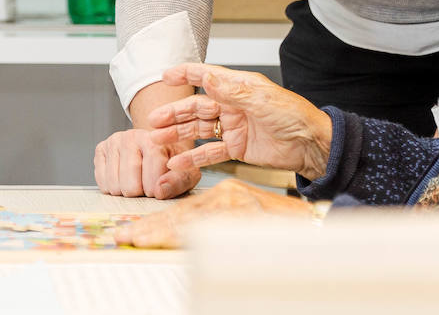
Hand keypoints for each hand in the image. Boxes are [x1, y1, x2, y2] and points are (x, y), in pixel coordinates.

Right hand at [94, 127, 200, 199]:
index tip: (159, 187)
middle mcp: (132, 136)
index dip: (155, 187)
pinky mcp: (100, 149)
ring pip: (115, 187)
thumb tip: (160, 190)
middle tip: (146, 184)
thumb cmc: (171, 163)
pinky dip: (112, 188)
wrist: (155, 147)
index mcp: (155, 138)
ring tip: (136, 180)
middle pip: (130, 185)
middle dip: (140, 192)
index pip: (153, 170)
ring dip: (126, 192)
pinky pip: (102, 184)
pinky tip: (123, 178)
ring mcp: (114, 141)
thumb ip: (178, 182)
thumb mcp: (184, 172)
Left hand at [117, 178, 312, 248]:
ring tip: (134, 238)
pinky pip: (205, 226)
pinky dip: (181, 232)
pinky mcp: (240, 213)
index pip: (183, 213)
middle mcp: (226, 198)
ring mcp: (232, 206)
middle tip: (122, 237)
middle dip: (149, 228)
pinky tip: (164, 237)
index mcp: (225, 198)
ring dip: (158, 230)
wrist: (315, 223)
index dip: (156, 226)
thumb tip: (185, 240)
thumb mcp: (244, 217)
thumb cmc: (283, 225)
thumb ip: (218, 223)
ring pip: (187, 220)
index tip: (132, 236)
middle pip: (180, 216)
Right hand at [146, 63, 332, 179]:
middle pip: (197, 107)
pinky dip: (194, 157)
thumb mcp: (262, 100)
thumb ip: (232, 91)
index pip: (208, 76)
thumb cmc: (294, 116)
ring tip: (157, 141)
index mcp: (240, 87)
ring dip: (179, 134)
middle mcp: (233, 105)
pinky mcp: (237, 148)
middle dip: (175, 112)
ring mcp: (233, 127)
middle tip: (153, 120)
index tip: (166, 74)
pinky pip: (210, 152)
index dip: (187, 74)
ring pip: (199, 129)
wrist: (310, 145)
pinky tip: (178, 162)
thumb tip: (207, 76)